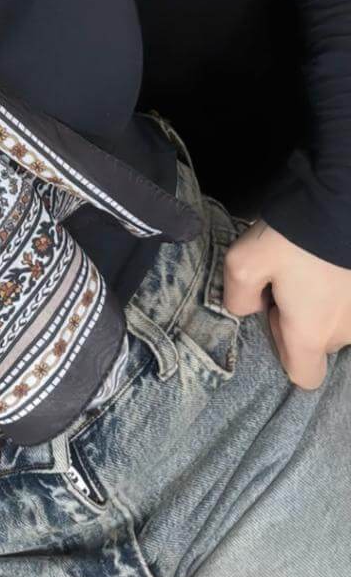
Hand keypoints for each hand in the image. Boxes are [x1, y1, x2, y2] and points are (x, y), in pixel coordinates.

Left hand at [223, 219, 350, 388]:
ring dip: (326, 301)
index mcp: (313, 333)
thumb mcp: (244, 263)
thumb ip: (237, 297)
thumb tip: (246, 309)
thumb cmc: (292, 236)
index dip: (286, 351)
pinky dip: (342, 287)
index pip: (305, 377)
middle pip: (322, 342)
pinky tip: (330, 261)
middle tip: (289, 278)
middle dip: (304, 318)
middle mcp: (346, 330)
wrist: (342, 199)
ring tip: (313, 265)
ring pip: (342, 319)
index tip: (278, 313)